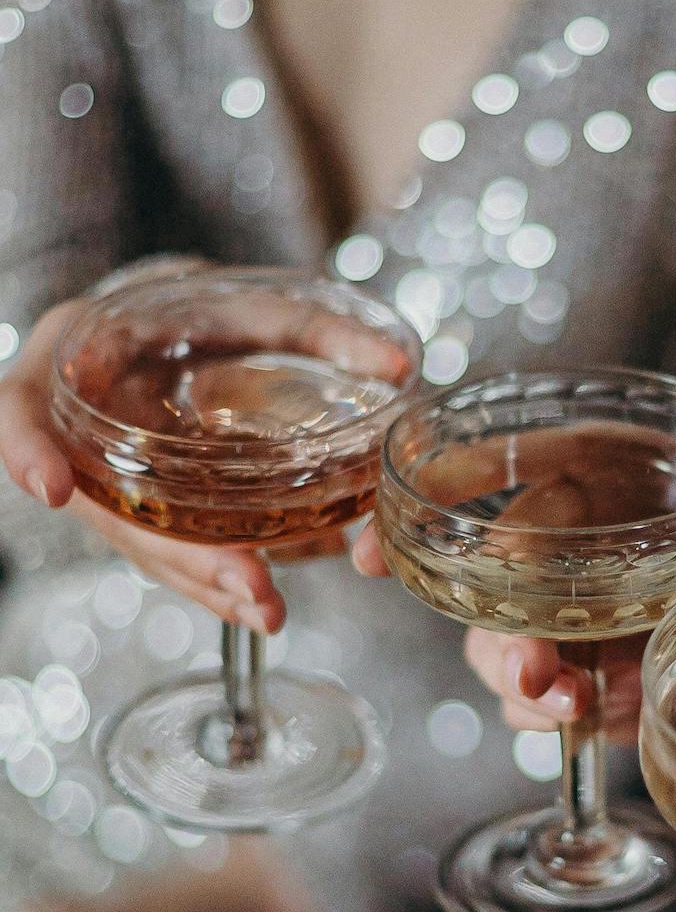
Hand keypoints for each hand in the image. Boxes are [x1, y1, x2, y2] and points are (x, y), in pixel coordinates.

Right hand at [0, 301, 283, 632]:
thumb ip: (311, 328)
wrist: (155, 333)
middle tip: (247, 579)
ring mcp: (105, 484)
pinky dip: (217, 579)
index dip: (24, 448)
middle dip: (176, 551)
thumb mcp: (236, 300)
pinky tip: (261, 607)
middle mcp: (73, 435)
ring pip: (142, 545)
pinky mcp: (142, 512)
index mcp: (65, 364)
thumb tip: (401, 365)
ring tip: (266, 611)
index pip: (15, 409)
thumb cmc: (186, 312)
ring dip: (204, 582)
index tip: (49, 487)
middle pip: (104, 507)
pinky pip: (170, 552)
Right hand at [363, 503, 675, 742]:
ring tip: (570, 708)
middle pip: (492, 605)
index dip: (418, 528)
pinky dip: (557, 722)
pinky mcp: (586, 679)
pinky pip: (552, 707)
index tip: (365, 552)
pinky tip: (580, 726)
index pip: (490, 511)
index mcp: (582, 499)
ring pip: (512, 664)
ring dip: (527, 692)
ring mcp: (569, 628)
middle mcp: (561, 565)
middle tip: (537, 674)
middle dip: (499, 646)